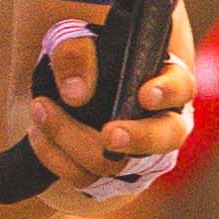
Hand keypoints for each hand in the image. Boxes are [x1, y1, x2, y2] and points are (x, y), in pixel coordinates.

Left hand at [22, 19, 193, 207]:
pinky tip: (37, 133)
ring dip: (74, 140)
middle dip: (138, 138)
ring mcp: (140, 155)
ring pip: (119, 164)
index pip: (181, 87)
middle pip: (167, 138)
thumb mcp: (74, 38)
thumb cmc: (80, 57)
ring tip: (41, 109)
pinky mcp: (109, 177)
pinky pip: (87, 180)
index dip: (167, 92)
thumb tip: (76, 94)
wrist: (61, 89)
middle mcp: (162, 123)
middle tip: (109, 135)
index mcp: (165, 82)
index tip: (144, 93)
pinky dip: (56, 158)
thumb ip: (75, 51)